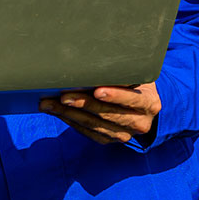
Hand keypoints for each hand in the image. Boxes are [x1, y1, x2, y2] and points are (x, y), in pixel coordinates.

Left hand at [39, 82, 160, 145]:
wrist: (141, 102)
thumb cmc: (134, 80)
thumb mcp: (135, 73)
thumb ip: (121, 70)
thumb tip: (93, 60)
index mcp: (149, 103)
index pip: (132, 100)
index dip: (115, 96)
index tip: (97, 91)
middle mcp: (140, 123)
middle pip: (108, 115)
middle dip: (83, 104)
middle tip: (63, 96)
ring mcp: (125, 134)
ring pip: (94, 125)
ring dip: (69, 114)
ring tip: (49, 104)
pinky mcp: (110, 139)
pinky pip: (87, 132)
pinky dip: (70, 121)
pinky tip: (56, 111)